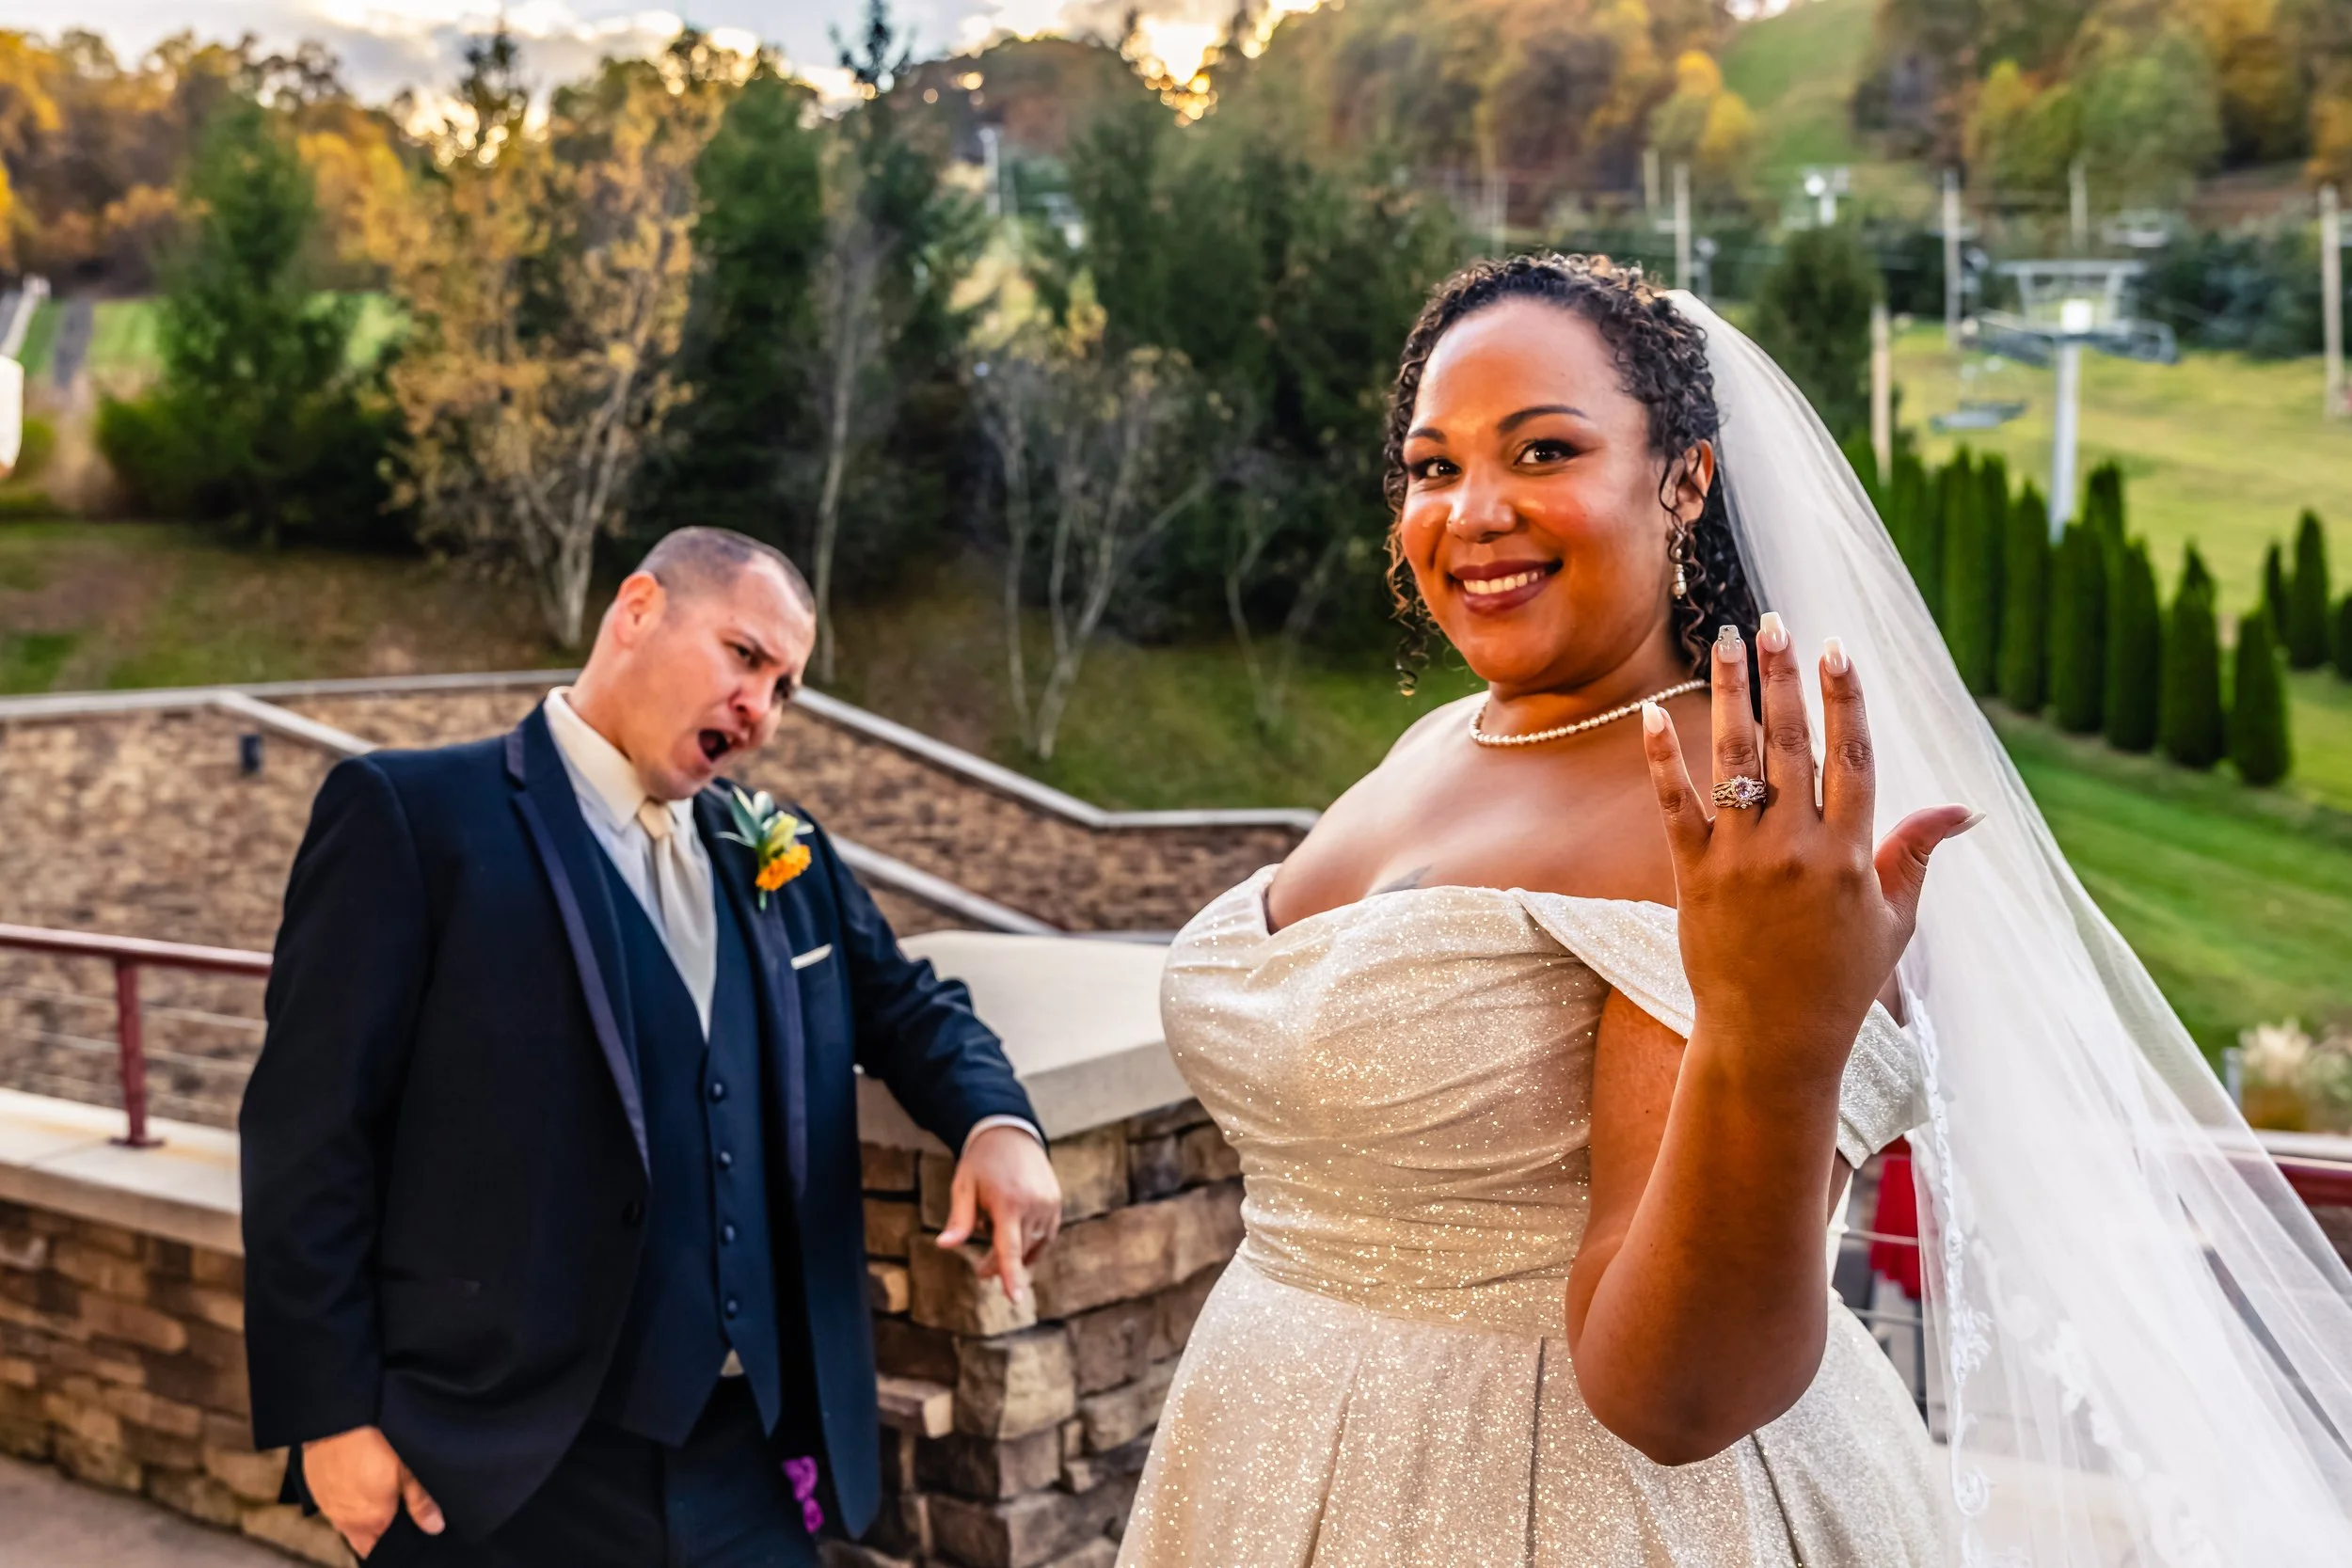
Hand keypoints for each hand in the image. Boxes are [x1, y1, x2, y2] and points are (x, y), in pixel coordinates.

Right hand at [303, 1424, 441, 1557]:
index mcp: (368, 1521)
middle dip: (378, 1528)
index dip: (393, 1543)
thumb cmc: (376, 1439)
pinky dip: (346, 1495)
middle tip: (398, 1506)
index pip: (378, 1549)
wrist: (337, 1413)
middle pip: (362, 1536)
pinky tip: (359, 1476)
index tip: (406, 1530)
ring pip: (346, 1518)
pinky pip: (333, 1500)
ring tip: (379, 1488)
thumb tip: (434, 1527)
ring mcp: (325, 1502)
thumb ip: (421, 1501)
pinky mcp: (313, 1484)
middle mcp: (342, 1519)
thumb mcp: (408, 1467)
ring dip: (360, 1511)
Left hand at [936, 1124, 1062, 1303]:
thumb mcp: (963, 1187)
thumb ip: (959, 1220)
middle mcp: (1033, 1205)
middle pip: (1018, 1251)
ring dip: (1016, 1254)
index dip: (1011, 1276)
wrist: (1011, 1133)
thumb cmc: (981, 1162)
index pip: (1009, 1249)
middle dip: (999, 1265)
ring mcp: (1049, 1204)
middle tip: (981, 1272)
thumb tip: (944, 1246)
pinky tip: (1016, 1236)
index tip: (1016, 1300)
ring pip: (1034, 1246)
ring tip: (996, 1247)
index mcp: (1008, 1202)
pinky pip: (1045, 1235)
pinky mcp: (1056, 1202)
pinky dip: (1031, 1243)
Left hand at [1639, 614, 1979, 1083]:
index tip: (1837, 647)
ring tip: (1726, 643)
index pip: (1851, 757)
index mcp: (1851, 854)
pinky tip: (1653, 713)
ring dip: (1730, 695)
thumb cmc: (1841, 980)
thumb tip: (1965, 806)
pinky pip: (1675, 806)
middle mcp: (1796, 849)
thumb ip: (1916, 852)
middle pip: (1791, 743)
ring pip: (1735, 760)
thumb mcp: (1893, 919)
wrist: (1773, 1040)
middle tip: (1773, 621)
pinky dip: (1662, 760)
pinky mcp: (1693, 876)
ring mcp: (1742, 860)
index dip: (1845, 699)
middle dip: (1783, 676)